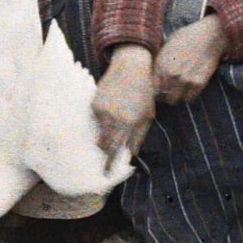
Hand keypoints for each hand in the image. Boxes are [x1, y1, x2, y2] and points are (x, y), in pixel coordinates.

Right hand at [92, 46, 155, 160]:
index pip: (116, 150)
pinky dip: (103, 119)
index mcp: (129, 123)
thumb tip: (131, 154)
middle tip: (107, 159)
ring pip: (100, 132)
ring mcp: (102, 111)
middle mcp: (113, 119)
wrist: (130, 67)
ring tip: (118, 120)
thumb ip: (138, 137)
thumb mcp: (148, 116)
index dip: (110, 164)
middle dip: (106, 152)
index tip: (106, 175)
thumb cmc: (143, 92)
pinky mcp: (94, 104)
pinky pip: (97, 119)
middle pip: (104, 144)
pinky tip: (113, 107)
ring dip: (107, 133)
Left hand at [152, 14, 226, 106]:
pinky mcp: (199, 83)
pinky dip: (188, 97)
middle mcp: (171, 74)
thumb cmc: (186, 37)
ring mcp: (185, 80)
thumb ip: (158, 60)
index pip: (150, 88)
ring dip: (175, 97)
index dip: (152, 90)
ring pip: (175, 100)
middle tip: (167, 91)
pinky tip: (188, 89)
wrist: (209, 35)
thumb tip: (151, 72)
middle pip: (161, 97)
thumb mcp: (166, 44)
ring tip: (177, 91)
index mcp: (160, 64)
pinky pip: (189, 99)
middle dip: (163, 95)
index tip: (156, 89)